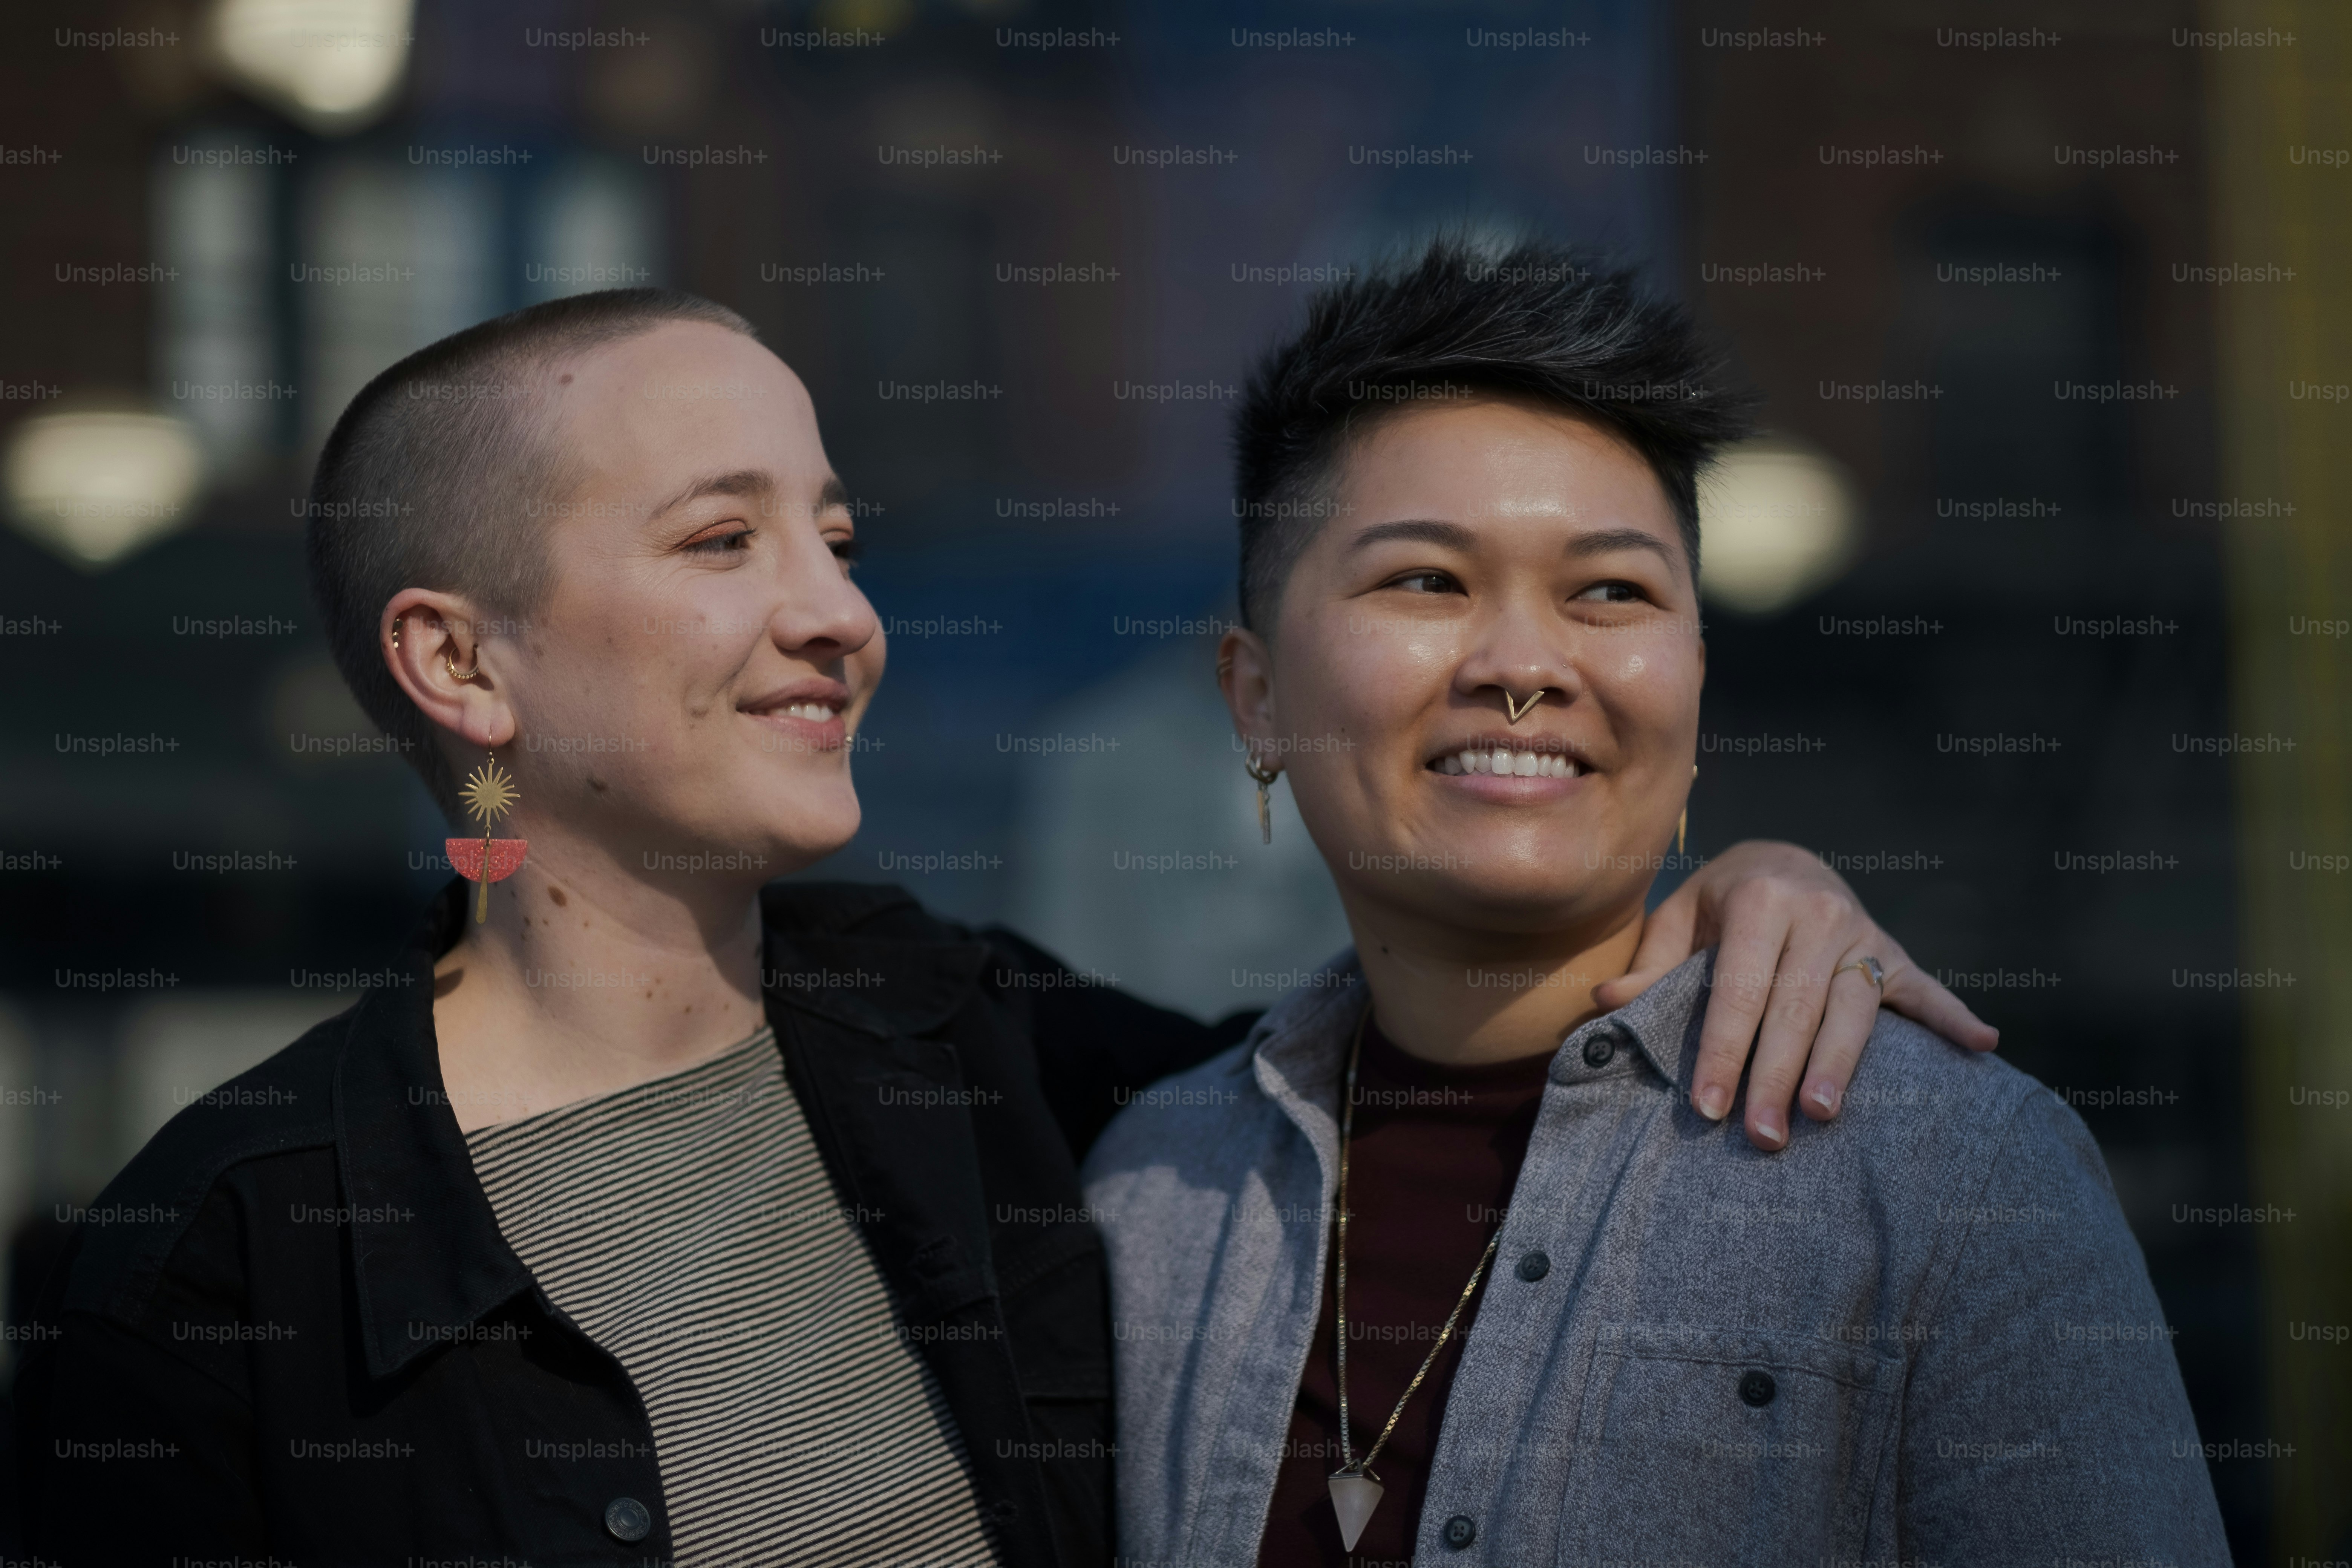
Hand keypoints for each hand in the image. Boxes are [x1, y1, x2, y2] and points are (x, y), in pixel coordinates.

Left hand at [1590, 840, 1997, 1151]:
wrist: (1780, 858)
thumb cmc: (1717, 903)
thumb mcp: (1677, 920)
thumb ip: (1648, 966)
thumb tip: (1604, 1004)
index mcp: (1759, 898)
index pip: (1737, 989)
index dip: (1720, 1050)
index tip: (1706, 1107)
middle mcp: (1817, 910)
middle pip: (1795, 1008)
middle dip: (1775, 1076)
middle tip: (1762, 1137)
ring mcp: (1861, 931)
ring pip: (1853, 1007)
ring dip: (1840, 1064)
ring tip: (1822, 1115)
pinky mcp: (1895, 951)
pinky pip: (1926, 989)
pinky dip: (1956, 1018)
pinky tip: (1984, 1047)